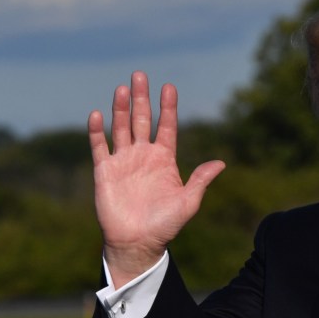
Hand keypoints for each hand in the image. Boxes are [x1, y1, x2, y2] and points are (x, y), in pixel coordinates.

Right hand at [88, 71, 225, 286]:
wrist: (138, 242)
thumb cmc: (166, 224)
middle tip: (139, 75)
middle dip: (141, 98)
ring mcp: (123, 161)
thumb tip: (221, 163)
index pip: (166, 126)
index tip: (169, 87)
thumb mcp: (188, 202)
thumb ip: (200, 180)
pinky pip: (99, 146)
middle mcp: (143, 155)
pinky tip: (98, 114)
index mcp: (164, 159)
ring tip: (121, 88)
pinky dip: (97, 131)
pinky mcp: (105, 171)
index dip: (167, 107)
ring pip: (120, 128)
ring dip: (120, 108)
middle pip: (141, 120)